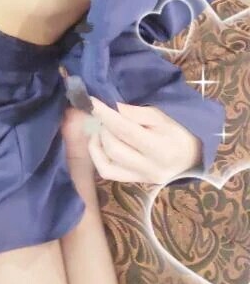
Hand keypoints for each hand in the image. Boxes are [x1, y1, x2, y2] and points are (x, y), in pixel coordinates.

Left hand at [85, 97, 202, 183]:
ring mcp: (140, 178)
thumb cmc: (179, 132)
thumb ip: (137, 113)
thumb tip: (112, 108)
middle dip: (103, 127)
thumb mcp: (164, 117)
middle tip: (104, 114)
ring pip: (106, 162)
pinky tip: (100, 142)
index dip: (106, 114)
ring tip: (104, 127)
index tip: (92, 101)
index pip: (125, 130)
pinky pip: (107, 171)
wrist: (192, 157)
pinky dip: (97, 155)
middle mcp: (149, 167)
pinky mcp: (132, 182)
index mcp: (161, 148)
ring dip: (98, 140)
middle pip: (113, 147)